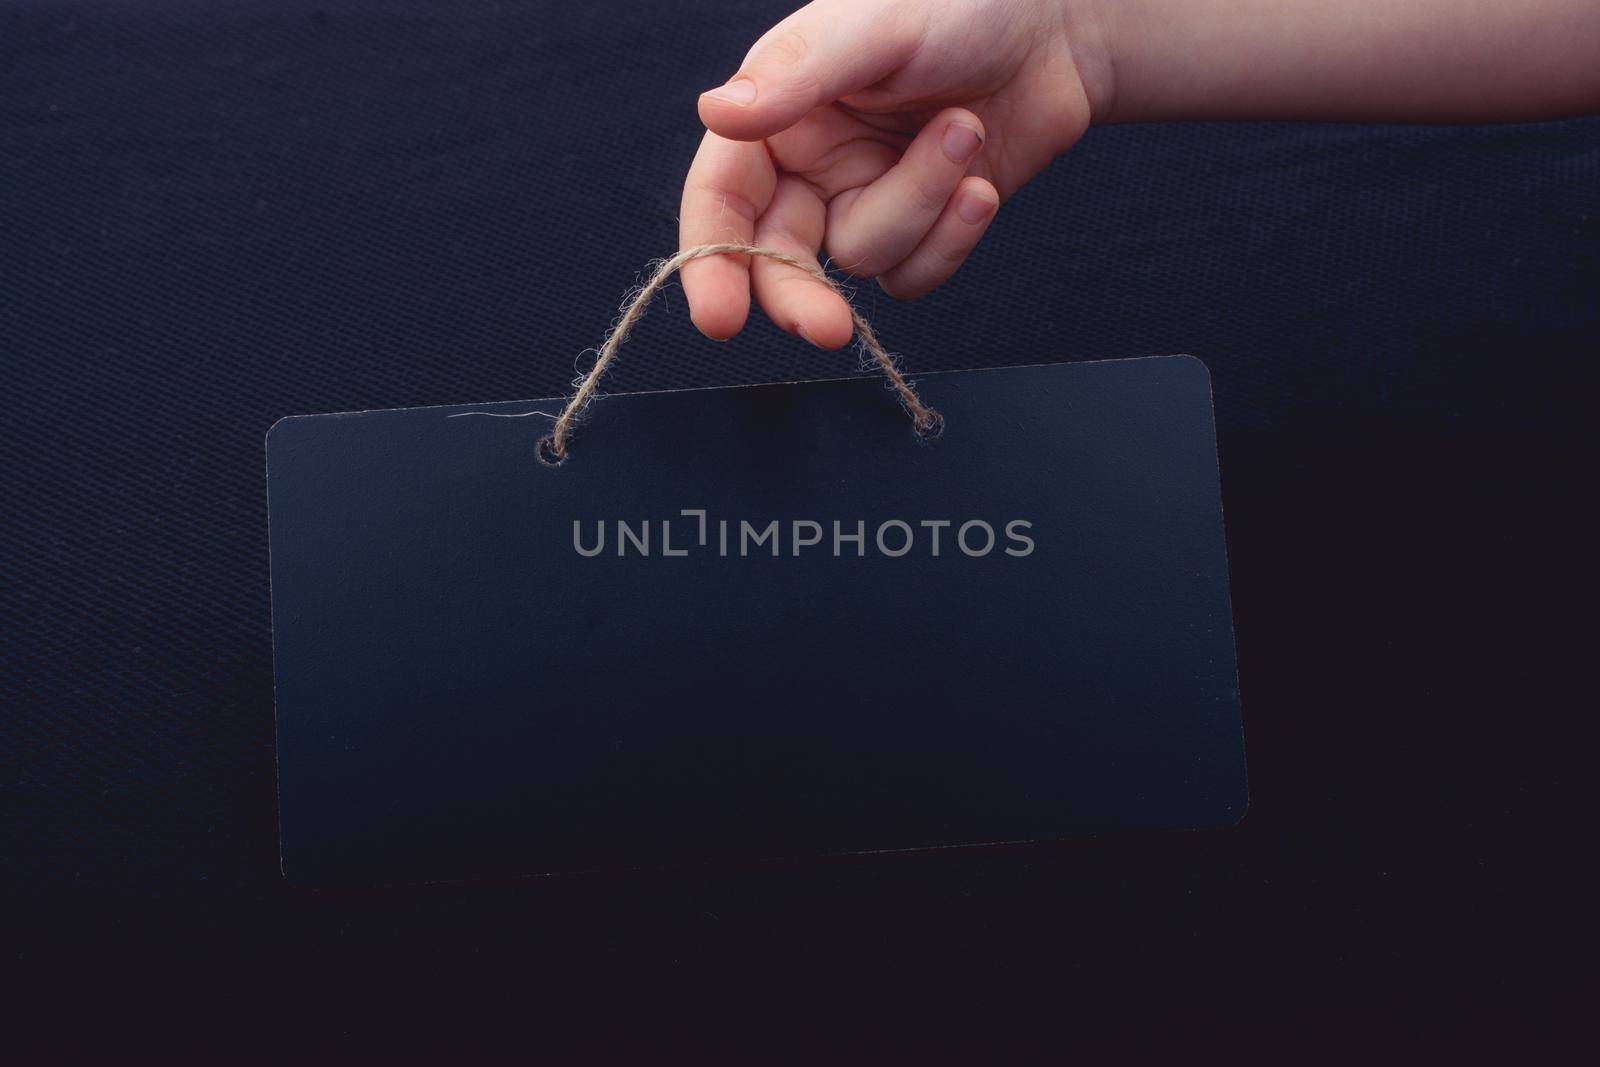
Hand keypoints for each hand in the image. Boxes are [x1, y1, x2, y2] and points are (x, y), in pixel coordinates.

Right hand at [679, 0, 1099, 347]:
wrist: (1060, 26)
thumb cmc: (961, 3)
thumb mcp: (874, 25)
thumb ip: (797, 75)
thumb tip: (716, 112)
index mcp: (777, 113)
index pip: (722, 197)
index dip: (712, 260)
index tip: (721, 319)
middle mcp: (811, 165)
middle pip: (778, 259)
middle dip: (801, 296)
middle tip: (830, 329)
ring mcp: (867, 199)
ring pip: (863, 258)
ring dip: (920, 205)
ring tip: (965, 130)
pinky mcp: (922, 227)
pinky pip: (914, 273)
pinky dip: (952, 237)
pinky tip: (982, 184)